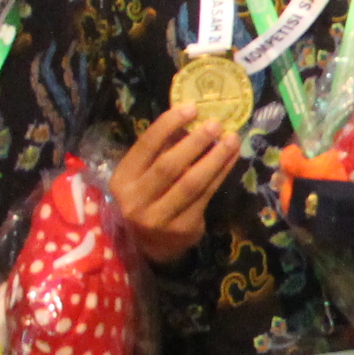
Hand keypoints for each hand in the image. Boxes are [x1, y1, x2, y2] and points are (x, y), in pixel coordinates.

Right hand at [113, 105, 236, 266]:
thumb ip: (161, 150)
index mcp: (122, 181)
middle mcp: (136, 201)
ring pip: (191, 182)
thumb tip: (191, 116)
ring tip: (231, 138)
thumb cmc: (149, 199)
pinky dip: (221, 173)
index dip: (167, 125)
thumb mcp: (143, 176)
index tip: (191, 108)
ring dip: (214, 158)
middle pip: (169, 166)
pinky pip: (206, 194)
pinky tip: (231, 157)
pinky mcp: (183, 228)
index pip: (145, 147)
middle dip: (195, 142)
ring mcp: (160, 218)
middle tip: (216, 123)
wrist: (152, 246)